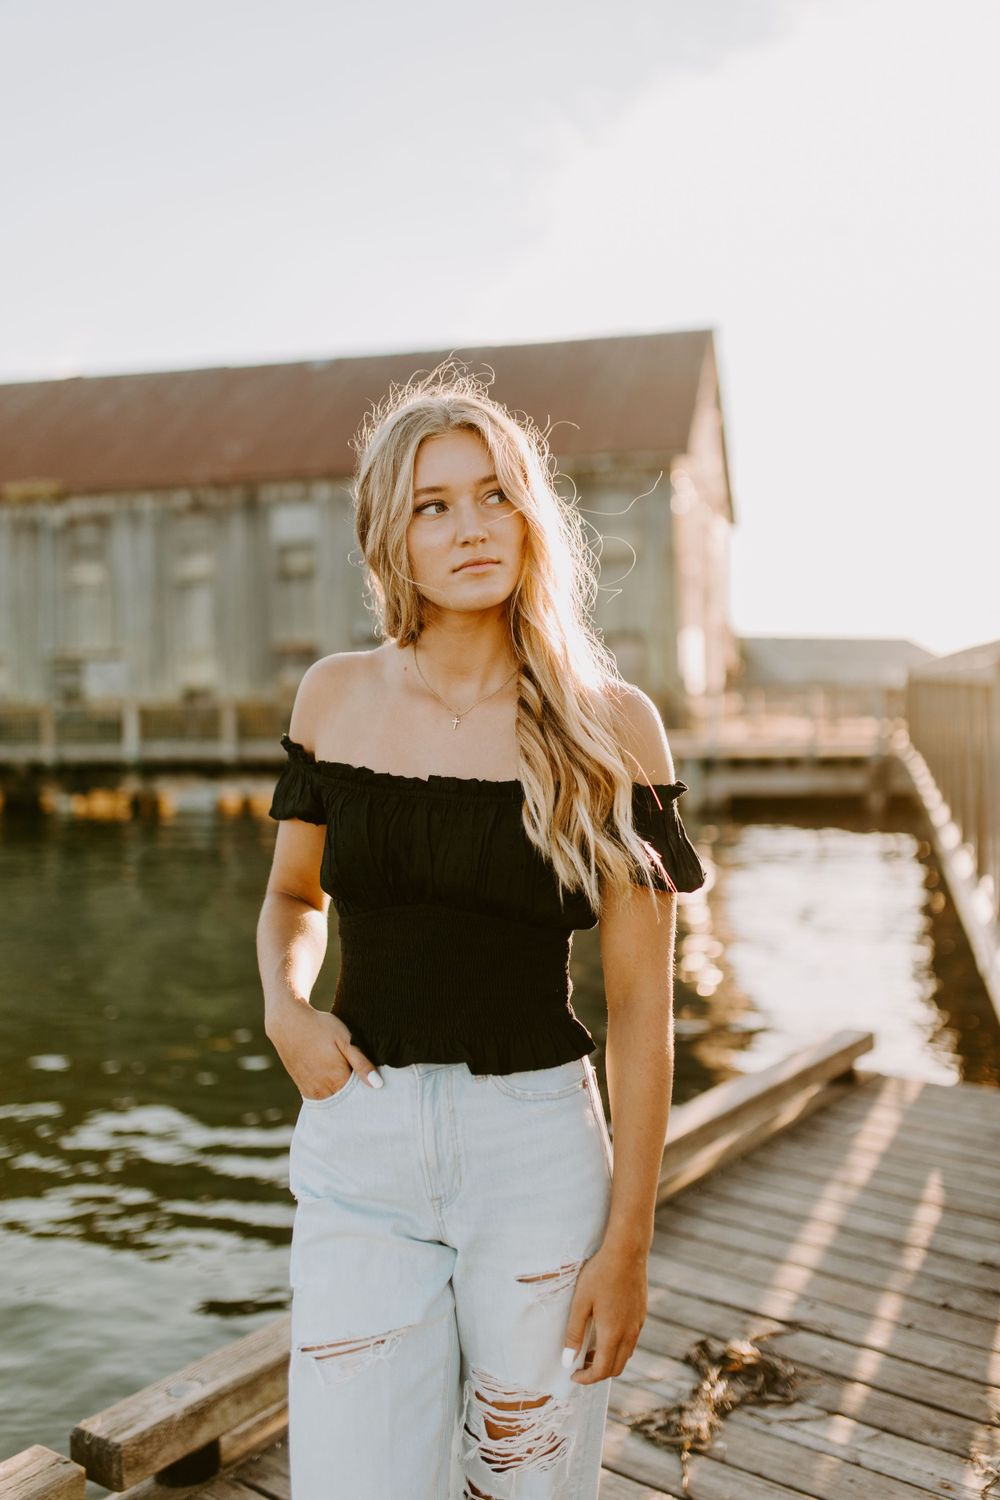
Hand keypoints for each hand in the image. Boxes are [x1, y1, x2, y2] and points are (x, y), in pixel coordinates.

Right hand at [267, 1002, 381, 1096]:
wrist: (287, 1022)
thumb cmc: (320, 1027)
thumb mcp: (345, 1040)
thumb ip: (361, 1063)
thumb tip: (378, 1085)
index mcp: (337, 1080)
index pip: (358, 1097)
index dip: (368, 1093)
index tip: (376, 1087)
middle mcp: (322, 1090)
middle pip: (345, 1102)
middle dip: (355, 1098)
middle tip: (364, 1085)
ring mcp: (310, 1090)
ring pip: (332, 1102)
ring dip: (341, 1097)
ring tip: (349, 1083)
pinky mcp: (302, 1086)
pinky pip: (319, 1099)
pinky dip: (329, 1095)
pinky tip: (334, 1085)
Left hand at [561, 1241, 646, 1384]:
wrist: (627, 1252)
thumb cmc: (600, 1275)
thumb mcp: (580, 1303)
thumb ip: (574, 1333)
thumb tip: (568, 1361)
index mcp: (613, 1334)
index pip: (602, 1371)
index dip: (586, 1378)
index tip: (573, 1374)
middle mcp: (629, 1334)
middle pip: (616, 1368)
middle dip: (598, 1372)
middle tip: (581, 1363)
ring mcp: (638, 1325)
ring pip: (626, 1355)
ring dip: (609, 1360)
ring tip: (591, 1348)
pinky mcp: (642, 1314)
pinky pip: (632, 1341)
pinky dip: (618, 1347)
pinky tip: (606, 1331)